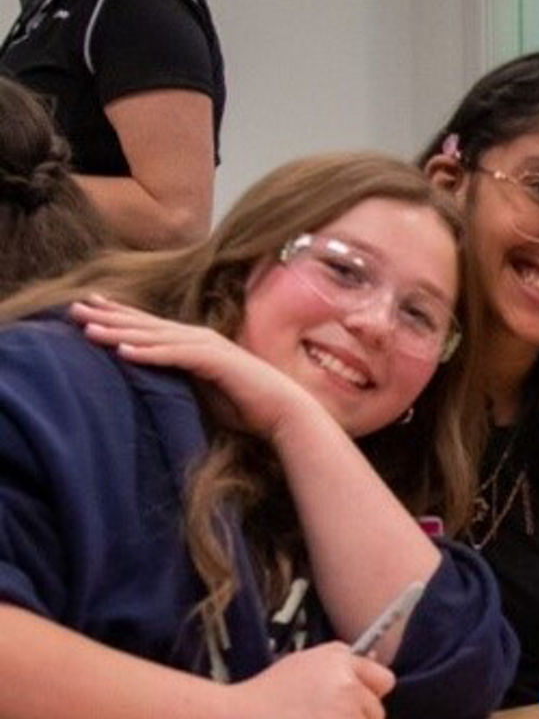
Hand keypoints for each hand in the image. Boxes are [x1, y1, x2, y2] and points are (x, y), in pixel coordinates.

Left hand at [71, 295, 319, 440]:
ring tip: (88, 329)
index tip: (89, 307)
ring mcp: (207, 347)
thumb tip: (151, 382)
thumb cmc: (246, 405)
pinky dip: (148, 352)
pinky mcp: (215, 361)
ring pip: (155, 337)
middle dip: (108, 316)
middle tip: (73, 309)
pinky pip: (175, 356)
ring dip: (120, 332)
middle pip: (146, 325)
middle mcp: (199, 338)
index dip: (119, 315)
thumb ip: (179, 379)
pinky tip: (123, 351)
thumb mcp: (202, 389)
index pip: (150, 326)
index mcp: (196, 343)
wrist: (284, 411)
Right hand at [219, 643, 395, 718]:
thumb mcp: (302, 663)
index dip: (369, 693)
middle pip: (376, 711)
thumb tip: (371, 674)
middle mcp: (350, 684)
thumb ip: (339, 664)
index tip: (353, 703)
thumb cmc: (264, 696)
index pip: (383, 680)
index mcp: (340, 661)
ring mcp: (348, 715)